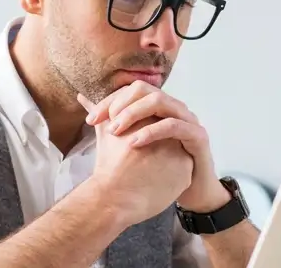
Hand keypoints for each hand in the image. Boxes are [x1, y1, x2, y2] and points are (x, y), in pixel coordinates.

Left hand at [84, 81, 230, 212]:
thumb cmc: (161, 168)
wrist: (192, 191)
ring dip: (133, 113)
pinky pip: (173, 125)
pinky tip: (134, 143)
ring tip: (115, 131)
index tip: (90, 120)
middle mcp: (173, 107)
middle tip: (101, 123)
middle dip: (119, 104)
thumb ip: (110, 121)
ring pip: (159, 101)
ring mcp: (187, 119)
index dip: (108, 101)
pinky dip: (152, 131)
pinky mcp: (197, 136)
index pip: (130, 90)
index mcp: (159, 106)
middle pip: (143, 89)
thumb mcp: (132, 144)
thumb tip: (83, 99)